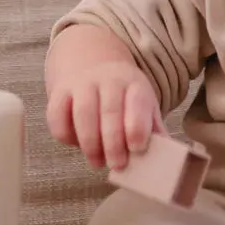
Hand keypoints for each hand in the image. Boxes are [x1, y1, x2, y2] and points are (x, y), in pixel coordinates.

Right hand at [46, 62, 165, 171]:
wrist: (90, 60)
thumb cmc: (122, 93)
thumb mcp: (142, 103)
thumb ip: (152, 128)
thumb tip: (166, 156)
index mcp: (134, 83)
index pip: (137, 102)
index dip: (137, 127)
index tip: (137, 148)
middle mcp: (108, 79)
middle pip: (110, 111)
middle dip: (113, 142)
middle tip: (117, 164)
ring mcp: (81, 83)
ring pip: (83, 113)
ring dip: (90, 143)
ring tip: (97, 162)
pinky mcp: (59, 92)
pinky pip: (57, 115)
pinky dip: (65, 134)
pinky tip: (76, 145)